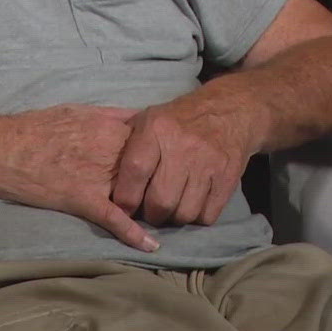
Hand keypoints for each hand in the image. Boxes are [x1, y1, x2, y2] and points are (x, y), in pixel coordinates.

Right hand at [0, 104, 158, 251]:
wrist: (4, 149)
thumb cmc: (36, 128)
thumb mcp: (79, 110)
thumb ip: (112, 114)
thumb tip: (138, 117)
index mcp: (110, 128)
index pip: (154, 142)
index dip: (164, 154)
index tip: (172, 163)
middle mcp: (111, 152)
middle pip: (152, 169)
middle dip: (164, 181)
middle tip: (173, 192)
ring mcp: (99, 177)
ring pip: (138, 195)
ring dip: (154, 208)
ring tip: (169, 218)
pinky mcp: (84, 200)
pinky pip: (115, 219)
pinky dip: (134, 234)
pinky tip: (150, 246)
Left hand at [110, 101, 261, 228]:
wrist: (229, 111)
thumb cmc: (178, 120)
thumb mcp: (148, 119)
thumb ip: (126, 145)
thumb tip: (102, 178)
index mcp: (156, 129)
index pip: (135, 171)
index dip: (126, 198)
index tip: (124, 208)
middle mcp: (183, 146)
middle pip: (161, 201)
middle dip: (151, 215)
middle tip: (150, 212)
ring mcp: (208, 163)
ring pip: (185, 213)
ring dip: (174, 219)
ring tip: (170, 210)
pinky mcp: (228, 177)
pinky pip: (207, 215)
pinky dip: (196, 217)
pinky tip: (191, 205)